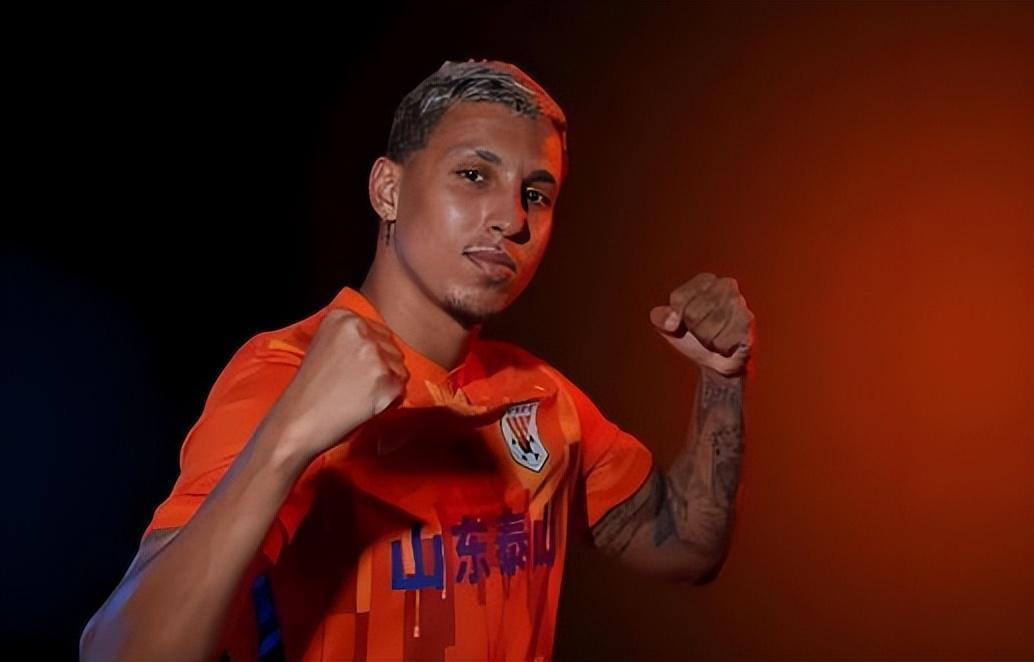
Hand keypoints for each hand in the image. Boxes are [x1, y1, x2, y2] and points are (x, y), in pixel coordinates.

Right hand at [268, 308, 409, 460]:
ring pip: (399, 367)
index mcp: (344, 318)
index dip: (371, 353)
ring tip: (357, 393)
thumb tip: (379, 340)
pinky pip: (400, 387)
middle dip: (381, 366)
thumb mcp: (323, 345)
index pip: (379, 331)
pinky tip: (365, 403)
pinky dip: (388, 398)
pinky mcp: (386, 380)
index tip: (353, 367)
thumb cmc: (309, 389)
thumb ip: (351, 337)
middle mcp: (361, 331)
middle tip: (354, 383)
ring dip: (386, 382)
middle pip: (392, 347)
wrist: (298, 420)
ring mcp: (375, 356)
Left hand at [649, 273, 755, 375]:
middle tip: (701, 332)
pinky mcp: (749, 324)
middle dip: (694, 330)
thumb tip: (670, 321)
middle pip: (694, 313)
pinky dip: (721, 347)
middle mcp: (725, 285)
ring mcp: (741, 303)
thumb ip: (660, 317)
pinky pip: (725, 340)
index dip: (677, 316)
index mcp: (704, 281)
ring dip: (708, 340)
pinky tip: (726, 343)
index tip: (682, 322)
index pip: (679, 299)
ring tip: (714, 337)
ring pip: (710, 328)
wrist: (715, 361)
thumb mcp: (669, 325)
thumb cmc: (693, 337)